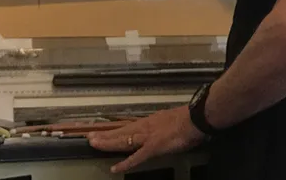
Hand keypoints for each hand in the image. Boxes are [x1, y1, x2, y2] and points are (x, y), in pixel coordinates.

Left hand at [88, 106, 205, 173]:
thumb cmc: (187, 120)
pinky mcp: (152, 147)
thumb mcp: (170, 120)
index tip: (103, 131)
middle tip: (90, 137)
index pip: (127, 126)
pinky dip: (125, 163)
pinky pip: (136, 157)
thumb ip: (161, 125)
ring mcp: (147, 137)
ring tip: (94, 143)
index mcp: (149, 122)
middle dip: (105, 135)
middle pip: (121, 132)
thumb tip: (159, 129)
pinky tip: (115, 168)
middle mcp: (144, 127)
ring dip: (108, 143)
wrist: (195, 119)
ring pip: (123, 140)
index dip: (114, 130)